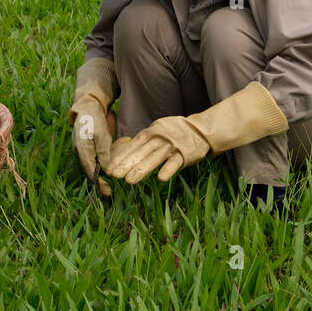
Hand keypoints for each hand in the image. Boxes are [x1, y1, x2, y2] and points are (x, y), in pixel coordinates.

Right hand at [72, 103, 115, 197]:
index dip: (98, 182)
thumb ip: (103, 152)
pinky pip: (91, 160)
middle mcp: (79, 151)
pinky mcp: (84, 148)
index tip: (107, 191)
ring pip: (89, 166)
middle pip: (89, 170)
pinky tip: (103, 172)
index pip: (90, 170)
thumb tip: (105, 169)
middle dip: (98, 182)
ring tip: (106, 187)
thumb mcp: (102, 134)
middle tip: (108, 192)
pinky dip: (96, 167)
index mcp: (82, 149)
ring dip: (97, 176)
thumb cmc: (95, 120)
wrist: (87, 108)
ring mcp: (80, 150)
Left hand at [108, 84, 288, 184]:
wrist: (201, 129)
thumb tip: (122, 152)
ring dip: (142, 169)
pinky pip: (175, 163)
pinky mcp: (186, 153)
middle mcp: (160, 137)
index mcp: (151, 131)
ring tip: (129, 181)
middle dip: (126, 165)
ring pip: (154, 158)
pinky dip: (168, 170)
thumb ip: (142, 141)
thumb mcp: (157, 131)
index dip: (121, 157)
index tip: (109, 168)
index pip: (133, 145)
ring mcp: (173, 145)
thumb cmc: (174, 132)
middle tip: (113, 176)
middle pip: (140, 152)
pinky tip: (159, 179)